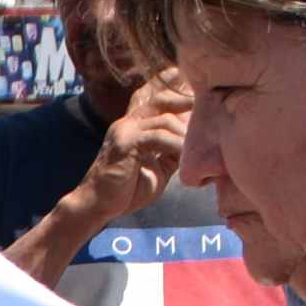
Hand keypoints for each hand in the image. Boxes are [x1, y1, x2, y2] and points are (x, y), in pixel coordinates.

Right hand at [73, 71, 187, 226]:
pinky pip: (157, 137)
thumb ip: (172, 153)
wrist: (97, 205)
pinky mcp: (125, 143)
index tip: (202, 105)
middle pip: (161, 100)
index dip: (179, 100)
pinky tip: (186, 156)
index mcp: (134, 127)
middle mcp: (128, 123)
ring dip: (185, 134)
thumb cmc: (126, 190)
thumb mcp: (158, 168)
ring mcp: (125, 131)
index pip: (157, 102)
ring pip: (164, 120)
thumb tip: (195, 147)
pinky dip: (175, 145)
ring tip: (200, 148)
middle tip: (209, 111)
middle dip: (185, 103)